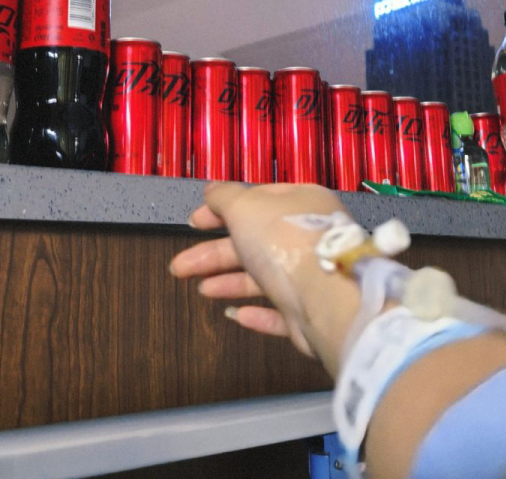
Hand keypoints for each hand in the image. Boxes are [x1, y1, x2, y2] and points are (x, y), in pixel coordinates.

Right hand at [169, 182, 360, 372]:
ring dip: (229, 282)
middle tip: (179, 267)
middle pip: (253, 241)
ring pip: (263, 276)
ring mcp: (312, 275)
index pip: (257, 200)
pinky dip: (257, 313)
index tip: (193, 223)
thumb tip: (213, 190)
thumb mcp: (245, 206)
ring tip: (201, 291)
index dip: (221, 210)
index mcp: (300, 202)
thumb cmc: (283, 241)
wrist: (326, 298)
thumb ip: (225, 197)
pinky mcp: (311, 311)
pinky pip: (280, 310)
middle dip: (214, 254)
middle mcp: (308, 236)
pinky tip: (235, 314)